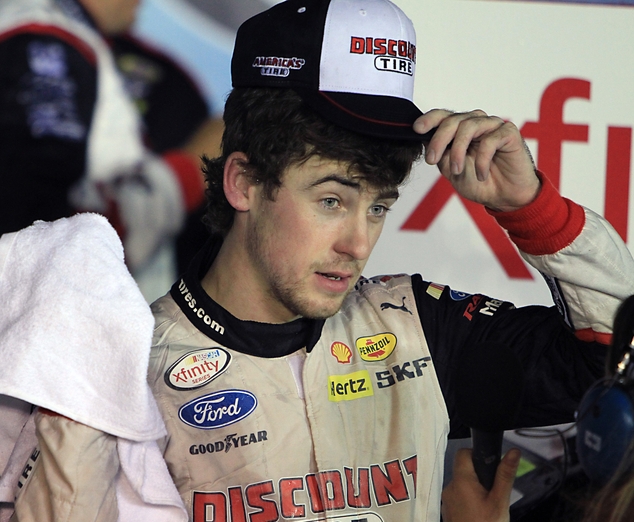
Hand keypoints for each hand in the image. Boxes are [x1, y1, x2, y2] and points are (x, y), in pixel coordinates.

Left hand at [414, 110, 538, 211]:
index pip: (443, 116)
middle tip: (431, 160)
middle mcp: (476, 123)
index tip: (416, 130)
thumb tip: (426, 143)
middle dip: (439, 140)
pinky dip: (482, 160)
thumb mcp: (451, 171)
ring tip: (456, 170)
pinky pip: (491, 139)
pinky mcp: (509, 133)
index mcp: (460, 129)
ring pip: (469, 126)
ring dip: (458, 150)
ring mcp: (493, 126)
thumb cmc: (479, 183)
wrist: (503, 198)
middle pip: (453, 120)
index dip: (429, 119)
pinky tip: (481, 175)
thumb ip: (441, 156)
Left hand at [441, 447, 520, 521]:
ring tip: (488, 505)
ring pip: (462, 485)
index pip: (463, 453)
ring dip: (476, 490)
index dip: (477, 454)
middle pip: (464, 470)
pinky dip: (469, 500)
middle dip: (480, 476)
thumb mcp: (500, 502)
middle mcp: (450, 488)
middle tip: (494, 491)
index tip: (490, 465)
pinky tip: (480, 513)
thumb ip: (505, 475)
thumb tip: (513, 452)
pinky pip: (459, 497)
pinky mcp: (448, 510)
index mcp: (461, 481)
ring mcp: (447, 500)